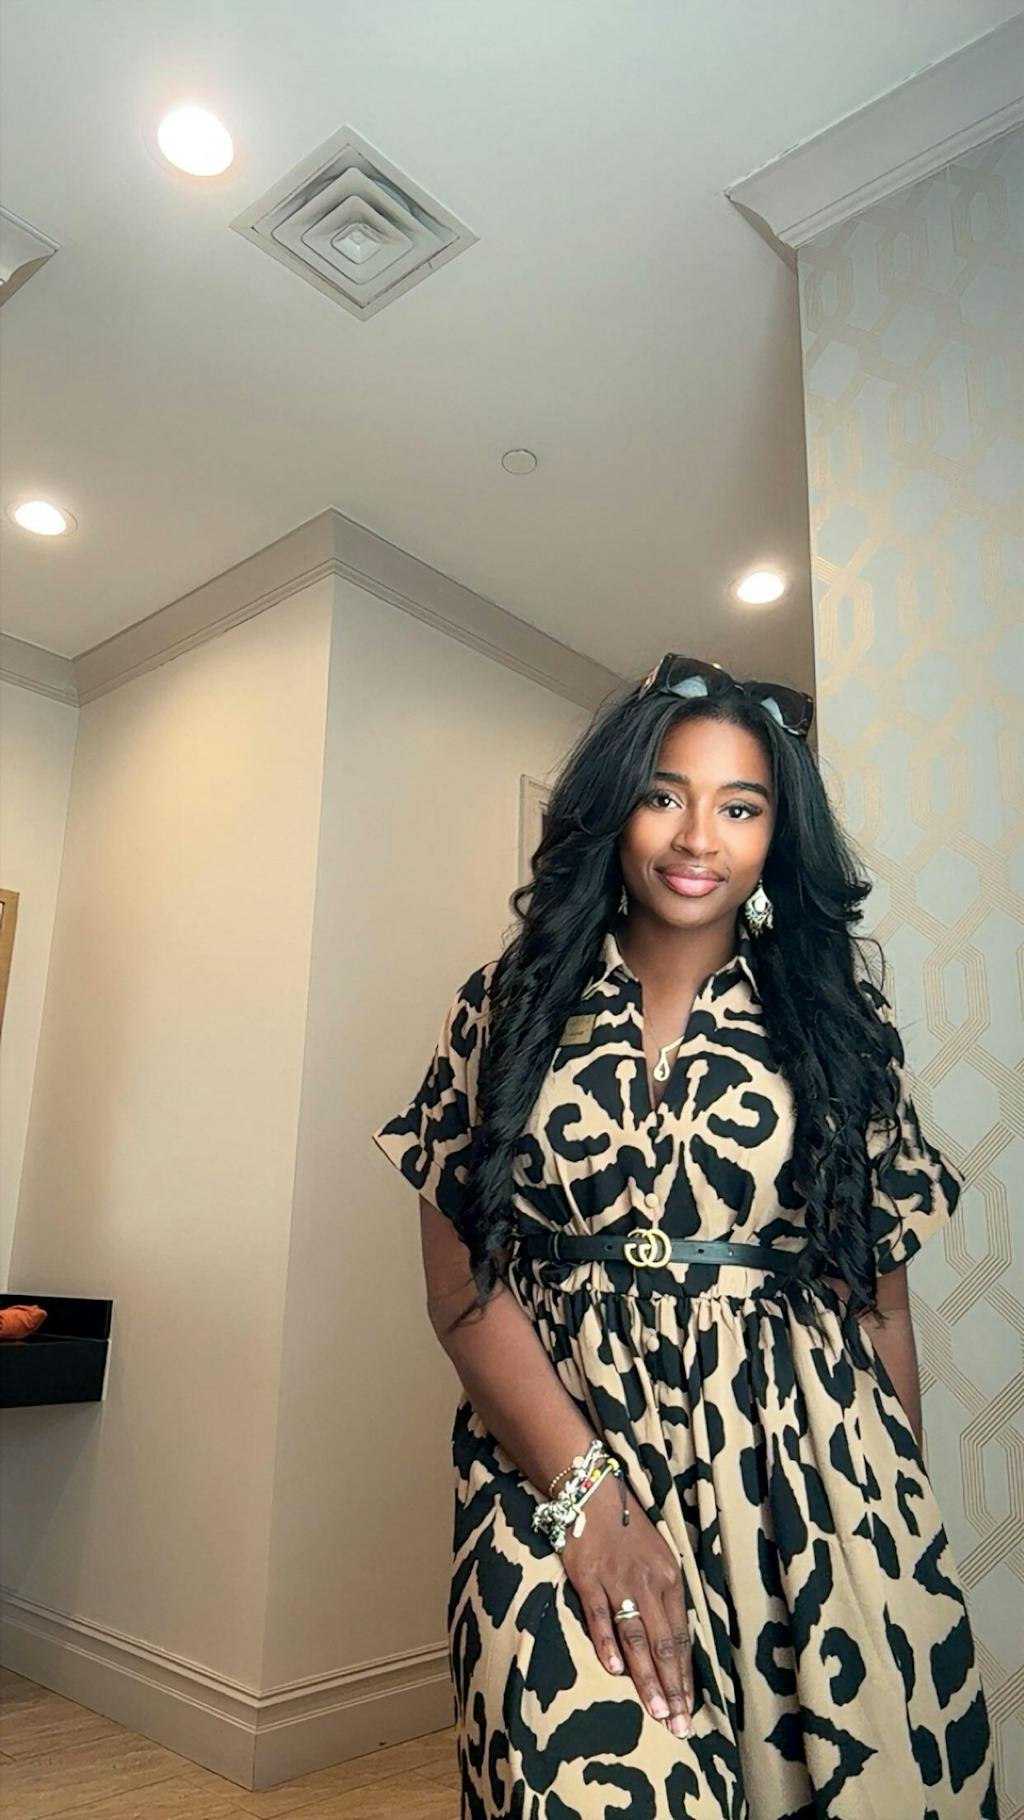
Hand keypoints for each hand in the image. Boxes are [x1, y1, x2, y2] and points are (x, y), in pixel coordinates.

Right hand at [560, 1476, 692, 1737]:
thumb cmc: (629, 1527)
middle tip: (679, 1726)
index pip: (682, 1636)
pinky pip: (600, 1617)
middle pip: (664, 1643)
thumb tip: (672, 1641)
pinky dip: (607, 1644)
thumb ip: (665, 1596)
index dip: (686, 1675)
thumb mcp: (660, 1556)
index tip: (689, 1709)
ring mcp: (618, 1582)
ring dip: (647, 1677)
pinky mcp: (588, 1579)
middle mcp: (649, 1583)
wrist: (593, 1493)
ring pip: (636, 1637)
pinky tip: (613, 1671)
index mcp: (671, 1579)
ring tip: (656, 1711)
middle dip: (673, 1688)